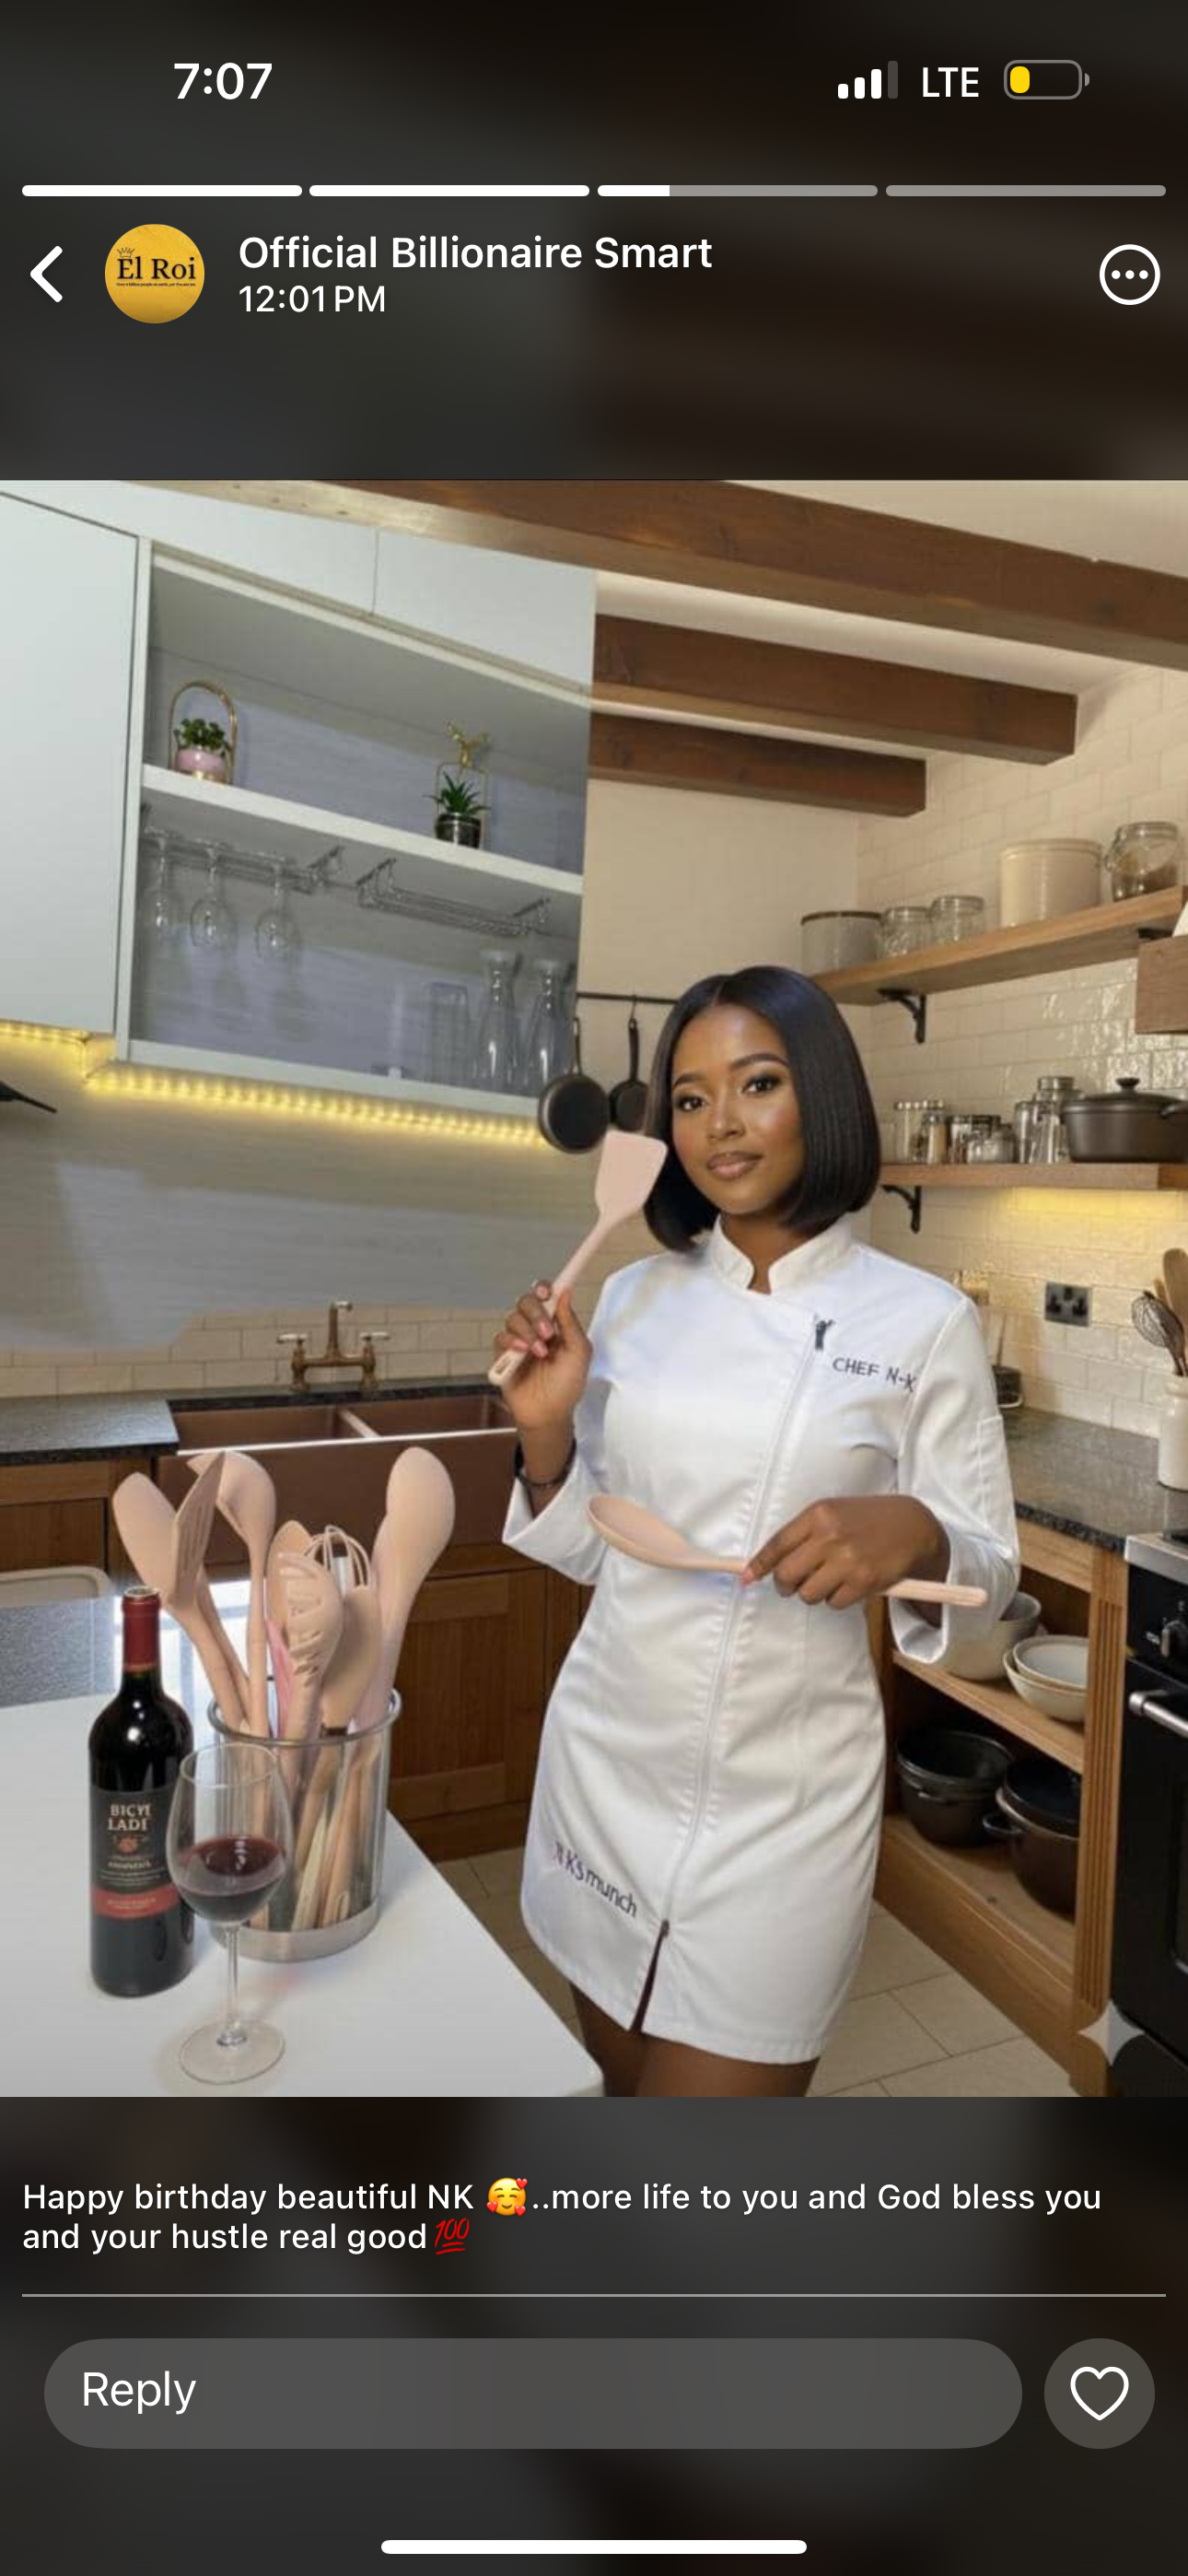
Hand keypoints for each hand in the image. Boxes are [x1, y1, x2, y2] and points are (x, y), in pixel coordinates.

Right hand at [492, 1281, 591, 1434]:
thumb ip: (571, 1323)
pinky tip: (521, 1352)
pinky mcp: (503, 1355)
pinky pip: (500, 1337)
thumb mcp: (580, 1353)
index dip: (544, 1289)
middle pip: (526, 1302)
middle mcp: (535, 1328)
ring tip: (539, 1352)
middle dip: (537, 1313)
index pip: (546, 1297)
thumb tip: (565, 1293)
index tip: (547, 1291)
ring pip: (513, 1318)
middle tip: (548, 1332)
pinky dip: (511, 1341)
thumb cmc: (567, 1385)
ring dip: (527, 1332)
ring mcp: (518, 1341)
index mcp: (555, 1324)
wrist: (550, 1413)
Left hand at [742, 1496, 949, 1608]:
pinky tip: (849, 1585)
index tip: (747, 1578)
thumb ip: (804, 1534)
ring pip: (808, 1594)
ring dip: (814, 1593)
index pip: (778, 1544)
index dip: (759, 1565)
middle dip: (786, 1585)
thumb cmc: (867, 1519)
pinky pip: (833, 1603)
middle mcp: (830, 1536)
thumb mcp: (834, 1513)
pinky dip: (836, 1599)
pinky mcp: (864, 1581)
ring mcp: (847, 1559)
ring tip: (829, 1581)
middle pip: (787, 1574)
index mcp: (819, 1514)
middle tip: (794, 1584)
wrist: (913, 1525)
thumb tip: (770, 1564)